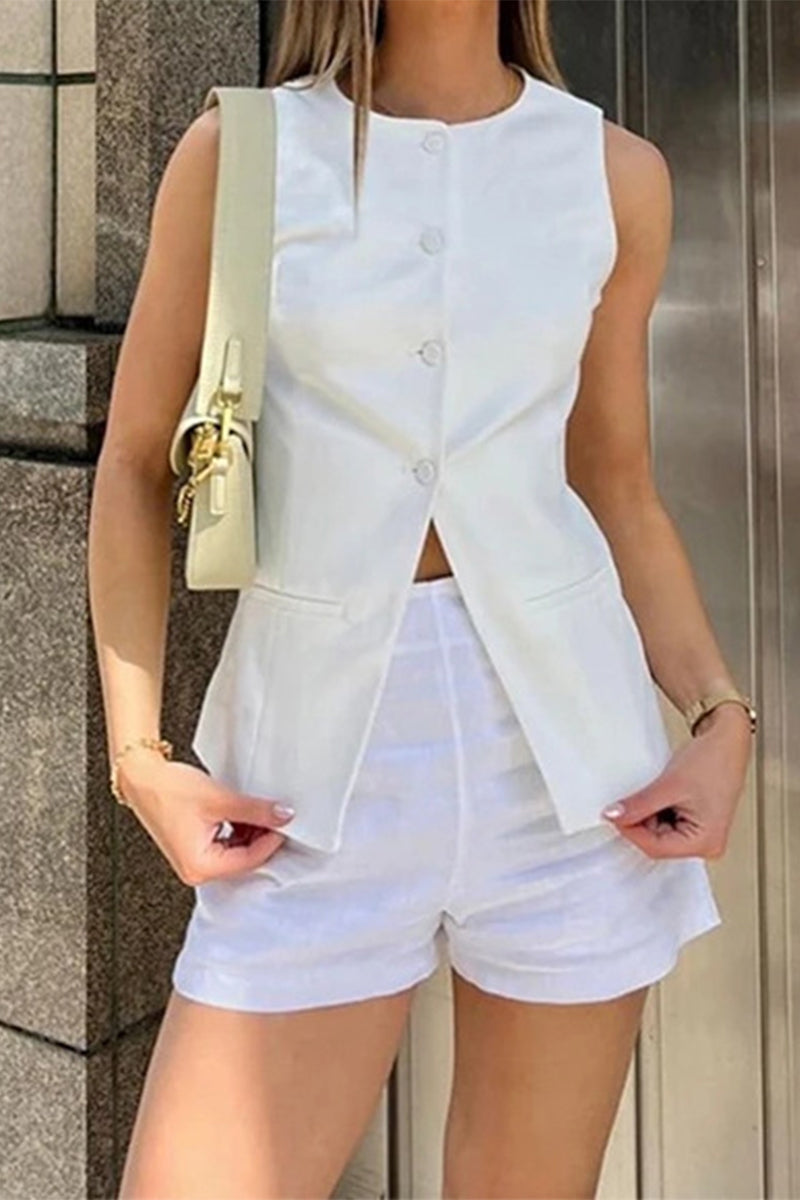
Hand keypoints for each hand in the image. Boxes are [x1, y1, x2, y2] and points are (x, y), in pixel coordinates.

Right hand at [116, 749, 296, 884]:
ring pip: (236, 852)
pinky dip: (238, 831)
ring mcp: (194, 861)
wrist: (143, 778)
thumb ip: (255, 811)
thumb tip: (283, 816)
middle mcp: (196, 871)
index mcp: (200, 867)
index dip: (271, 841)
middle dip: (261, 838)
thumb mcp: (221, 800)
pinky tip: (245, 814)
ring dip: (251, 833)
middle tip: (277, 817)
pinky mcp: (194, 849)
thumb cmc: (169, 791)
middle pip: (243, 860)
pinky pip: (226, 845)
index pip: (249, 860)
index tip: (285, 823)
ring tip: (260, 812)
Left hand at [600, 703, 752, 859]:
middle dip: (639, 821)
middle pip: (656, 843)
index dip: (630, 831)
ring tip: (656, 791)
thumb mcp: (669, 785)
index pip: (655, 848)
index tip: (612, 815)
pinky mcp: (695, 823)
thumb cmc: (714, 760)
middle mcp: (706, 844)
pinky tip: (661, 794)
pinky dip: (656, 810)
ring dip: (647, 814)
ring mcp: (701, 834)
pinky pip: (666, 823)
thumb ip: (639, 805)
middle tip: (630, 800)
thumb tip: (614, 816)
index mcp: (706, 842)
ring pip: (658, 833)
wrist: (727, 740)